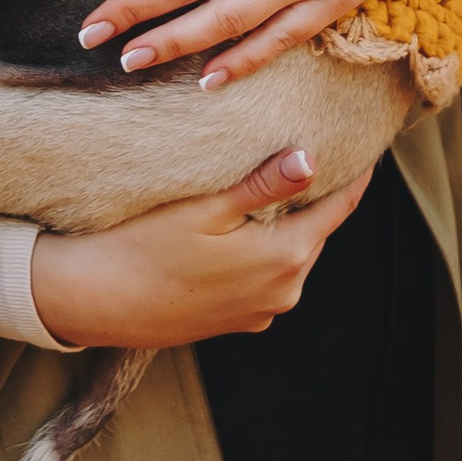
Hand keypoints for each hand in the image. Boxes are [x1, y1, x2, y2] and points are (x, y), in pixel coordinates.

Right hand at [29, 150, 369, 349]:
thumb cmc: (143, 244)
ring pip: (289, 252)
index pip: (337, 209)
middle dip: (314, 193)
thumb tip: (312, 159)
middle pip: (313, 230)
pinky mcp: (235, 319)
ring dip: (285, 221)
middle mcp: (283, 292)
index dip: (354, 174)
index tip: (367, 141)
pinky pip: (264, 274)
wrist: (94, 300)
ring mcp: (259, 311)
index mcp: (284, 260)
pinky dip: (262, 246)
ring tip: (275, 179)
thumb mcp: (205, 206)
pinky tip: (239, 224)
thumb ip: (263, 185)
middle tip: (317, 145)